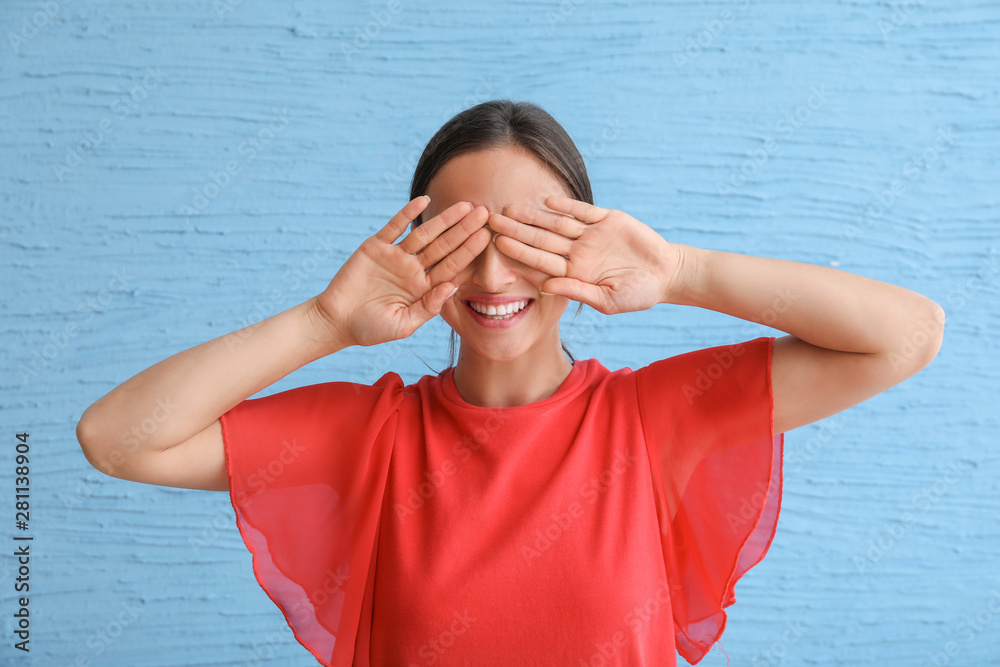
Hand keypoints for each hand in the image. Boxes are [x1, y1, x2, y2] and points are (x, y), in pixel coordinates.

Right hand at [312, 197, 490, 346]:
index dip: (469, 251)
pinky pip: (394, 227)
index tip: (487, 237)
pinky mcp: (376, 247)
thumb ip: (429, 307)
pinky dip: (408, 214)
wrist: (336, 321)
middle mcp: (414, 269)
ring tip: (464, 205)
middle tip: (484, 212)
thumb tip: (453, 286)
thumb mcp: (404, 324)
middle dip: (464, 230)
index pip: (452, 266)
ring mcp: (396, 256)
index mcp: (424, 288)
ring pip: (424, 234)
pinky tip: (423, 201)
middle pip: (444, 246)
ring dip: (443, 219)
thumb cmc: (371, 328)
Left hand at [487, 196, 684, 314]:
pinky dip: (567, 206)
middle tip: (490, 219)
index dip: (518, 251)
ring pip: (557, 223)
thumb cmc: (638, 294)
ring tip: (511, 207)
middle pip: (541, 239)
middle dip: (516, 229)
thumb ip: (577, 291)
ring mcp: (591, 235)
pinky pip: (584, 211)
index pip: (540, 260)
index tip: (496, 243)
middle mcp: (578, 252)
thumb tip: (545, 287)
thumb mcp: (608, 300)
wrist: (667, 274)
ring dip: (534, 215)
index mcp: (574, 273)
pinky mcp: (608, 220)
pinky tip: (547, 200)